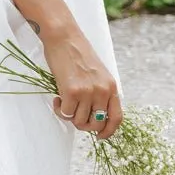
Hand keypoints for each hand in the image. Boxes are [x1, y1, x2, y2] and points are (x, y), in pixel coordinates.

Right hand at [40, 26, 122, 141]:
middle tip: (74, 115)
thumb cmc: (78, 54)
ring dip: (70, 116)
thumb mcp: (97, 74)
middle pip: (97, 124)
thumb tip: (94, 117)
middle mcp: (103, 91)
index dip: (109, 132)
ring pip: (80, 122)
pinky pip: (66, 113)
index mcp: (112, 86)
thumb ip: (100, 93)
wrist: (64, 37)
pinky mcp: (72, 91)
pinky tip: (57, 98)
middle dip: (84, 125)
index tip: (100, 137)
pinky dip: (59, 109)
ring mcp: (88, 92)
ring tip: (64, 102)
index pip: (117, 118)